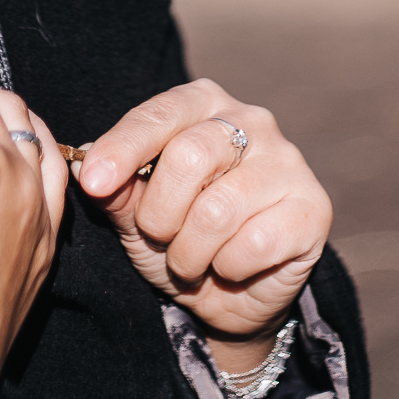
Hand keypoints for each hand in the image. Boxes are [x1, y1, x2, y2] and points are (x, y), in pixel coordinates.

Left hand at [73, 79, 330, 362]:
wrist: (227, 295)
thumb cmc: (178, 236)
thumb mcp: (135, 212)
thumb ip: (115, 187)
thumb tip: (85, 165)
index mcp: (204, 103)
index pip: (158, 115)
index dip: (122, 149)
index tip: (95, 183)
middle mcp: (252, 120)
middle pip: (189, 156)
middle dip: (159, 214)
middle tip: (159, 237)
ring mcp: (289, 162)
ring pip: (218, 209)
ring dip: (189, 251)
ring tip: (190, 260)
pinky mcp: (313, 208)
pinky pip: (254, 242)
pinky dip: (227, 267)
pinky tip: (229, 266)